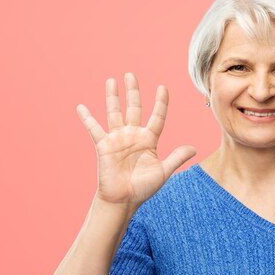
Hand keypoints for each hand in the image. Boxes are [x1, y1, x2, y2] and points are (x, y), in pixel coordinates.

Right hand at [76, 72, 196, 214]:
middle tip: (131, 75)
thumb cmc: (143, 188)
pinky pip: (94, 129)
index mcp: (149, 140)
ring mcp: (118, 139)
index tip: (162, 87)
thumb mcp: (163, 172)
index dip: (160, 102)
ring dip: (113, 97)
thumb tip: (194, 148)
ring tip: (111, 81)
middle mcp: (133, 135)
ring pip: (115, 112)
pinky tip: (81, 107)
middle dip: (133, 91)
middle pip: (134, 108)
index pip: (157, 117)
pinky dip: (87, 118)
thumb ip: (176, 158)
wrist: (123, 200)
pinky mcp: (104, 145)